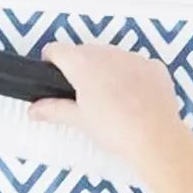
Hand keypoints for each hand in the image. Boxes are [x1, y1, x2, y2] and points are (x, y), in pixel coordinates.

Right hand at [28, 42, 185, 170]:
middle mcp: (105, 52)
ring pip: (113, 58)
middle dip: (84, 71)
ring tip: (118, 102)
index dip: (53, 64)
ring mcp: (132, 58)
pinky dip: (137, 78)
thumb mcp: (80, 120)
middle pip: (86, 54)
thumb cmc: (117, 131)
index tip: (58, 79)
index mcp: (81, 61)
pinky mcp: (155, 68)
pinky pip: (140, 67)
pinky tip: (139, 100)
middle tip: (90, 99)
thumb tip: (34, 110)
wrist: (158, 141)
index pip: (56, 50)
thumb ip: (54, 110)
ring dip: (111, 72)